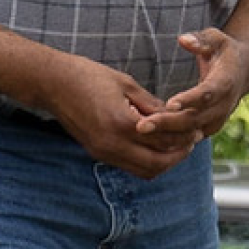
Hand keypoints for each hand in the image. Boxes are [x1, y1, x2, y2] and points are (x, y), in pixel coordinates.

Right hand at [43, 58, 199, 179]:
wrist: (52, 84)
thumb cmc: (88, 76)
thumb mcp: (126, 84)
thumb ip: (151, 105)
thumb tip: (176, 117)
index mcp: (121, 123)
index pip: (165, 140)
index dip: (185, 136)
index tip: (197, 129)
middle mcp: (112, 144)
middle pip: (158, 163)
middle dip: (178, 155)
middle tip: (191, 142)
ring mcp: (103, 152)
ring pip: (144, 171)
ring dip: (163, 162)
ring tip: (174, 146)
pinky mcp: (97, 153)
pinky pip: (129, 166)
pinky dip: (147, 161)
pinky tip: (153, 146)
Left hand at [132, 28, 248, 143]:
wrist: (242, 72)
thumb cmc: (224, 51)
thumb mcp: (216, 39)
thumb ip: (201, 39)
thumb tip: (184, 40)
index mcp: (226, 83)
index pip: (207, 94)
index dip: (190, 99)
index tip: (170, 104)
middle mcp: (223, 106)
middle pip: (194, 119)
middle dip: (168, 123)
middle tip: (142, 126)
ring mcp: (217, 120)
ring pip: (190, 133)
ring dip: (165, 135)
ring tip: (140, 132)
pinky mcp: (208, 128)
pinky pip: (189, 138)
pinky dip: (170, 140)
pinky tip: (148, 140)